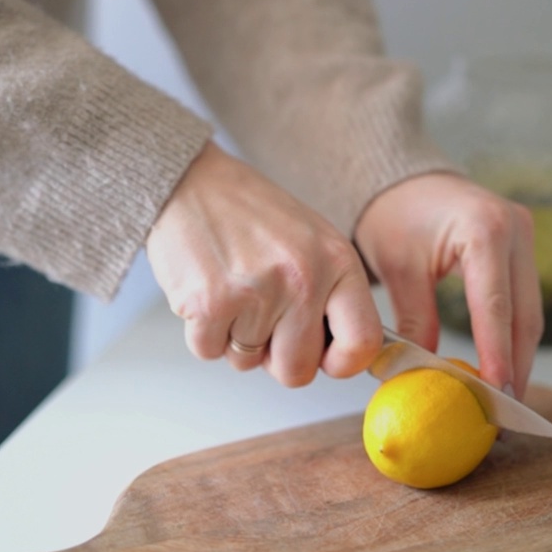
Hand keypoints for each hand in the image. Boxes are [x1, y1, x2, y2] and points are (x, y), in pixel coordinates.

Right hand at [146, 142, 382, 385]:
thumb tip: (341, 356)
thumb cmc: (249, 212)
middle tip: (262, 320)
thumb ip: (332, 295)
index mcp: (337, 260)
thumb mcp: (313, 241)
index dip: (341, 362)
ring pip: (246, 363)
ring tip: (232, 288)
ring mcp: (256, 292)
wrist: (189, 181)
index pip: (362, 342)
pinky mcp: (210, 303)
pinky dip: (203, 331)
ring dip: (234, 337)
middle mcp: (302, 277)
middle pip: (297, 370)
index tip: (325, 358)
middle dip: (274, 357)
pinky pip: (209, 351)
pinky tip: (207, 290)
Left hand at [354, 173, 542, 398]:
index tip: (496, 394)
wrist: (403, 179)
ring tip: (505, 400)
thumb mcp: (398, 269)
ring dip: (520, 356)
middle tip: (504, 413)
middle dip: (516, 366)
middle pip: (524, 313)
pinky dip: (514, 335)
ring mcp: (525, 235)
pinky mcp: (523, 246)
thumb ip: (415, 321)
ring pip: (531, 311)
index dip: (497, 355)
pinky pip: (524, 300)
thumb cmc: (394, 214)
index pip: (495, 306)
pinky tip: (505, 367)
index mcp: (484, 229)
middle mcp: (515, 229)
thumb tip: (424, 374)